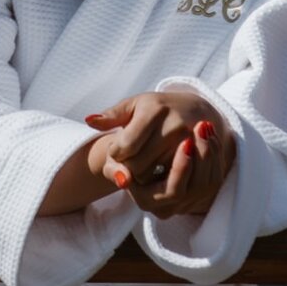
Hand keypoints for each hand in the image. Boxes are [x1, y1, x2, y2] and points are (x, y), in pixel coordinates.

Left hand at [84, 91, 233, 218]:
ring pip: (150, 176)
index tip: (118, 149)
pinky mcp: (195, 158)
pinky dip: (157, 179)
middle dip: (128, 166)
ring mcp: (187, 143)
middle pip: (136, 165)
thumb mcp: (135, 105)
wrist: (197, 111)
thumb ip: (111, 115)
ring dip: (141, 175)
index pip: (124, 146)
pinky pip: (166, 180)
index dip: (116, 153)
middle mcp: (173, 126)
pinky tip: (157, 168)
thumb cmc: (158, 108)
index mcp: (153, 109)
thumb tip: (89, 120)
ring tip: (142, 162)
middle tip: (129, 158)